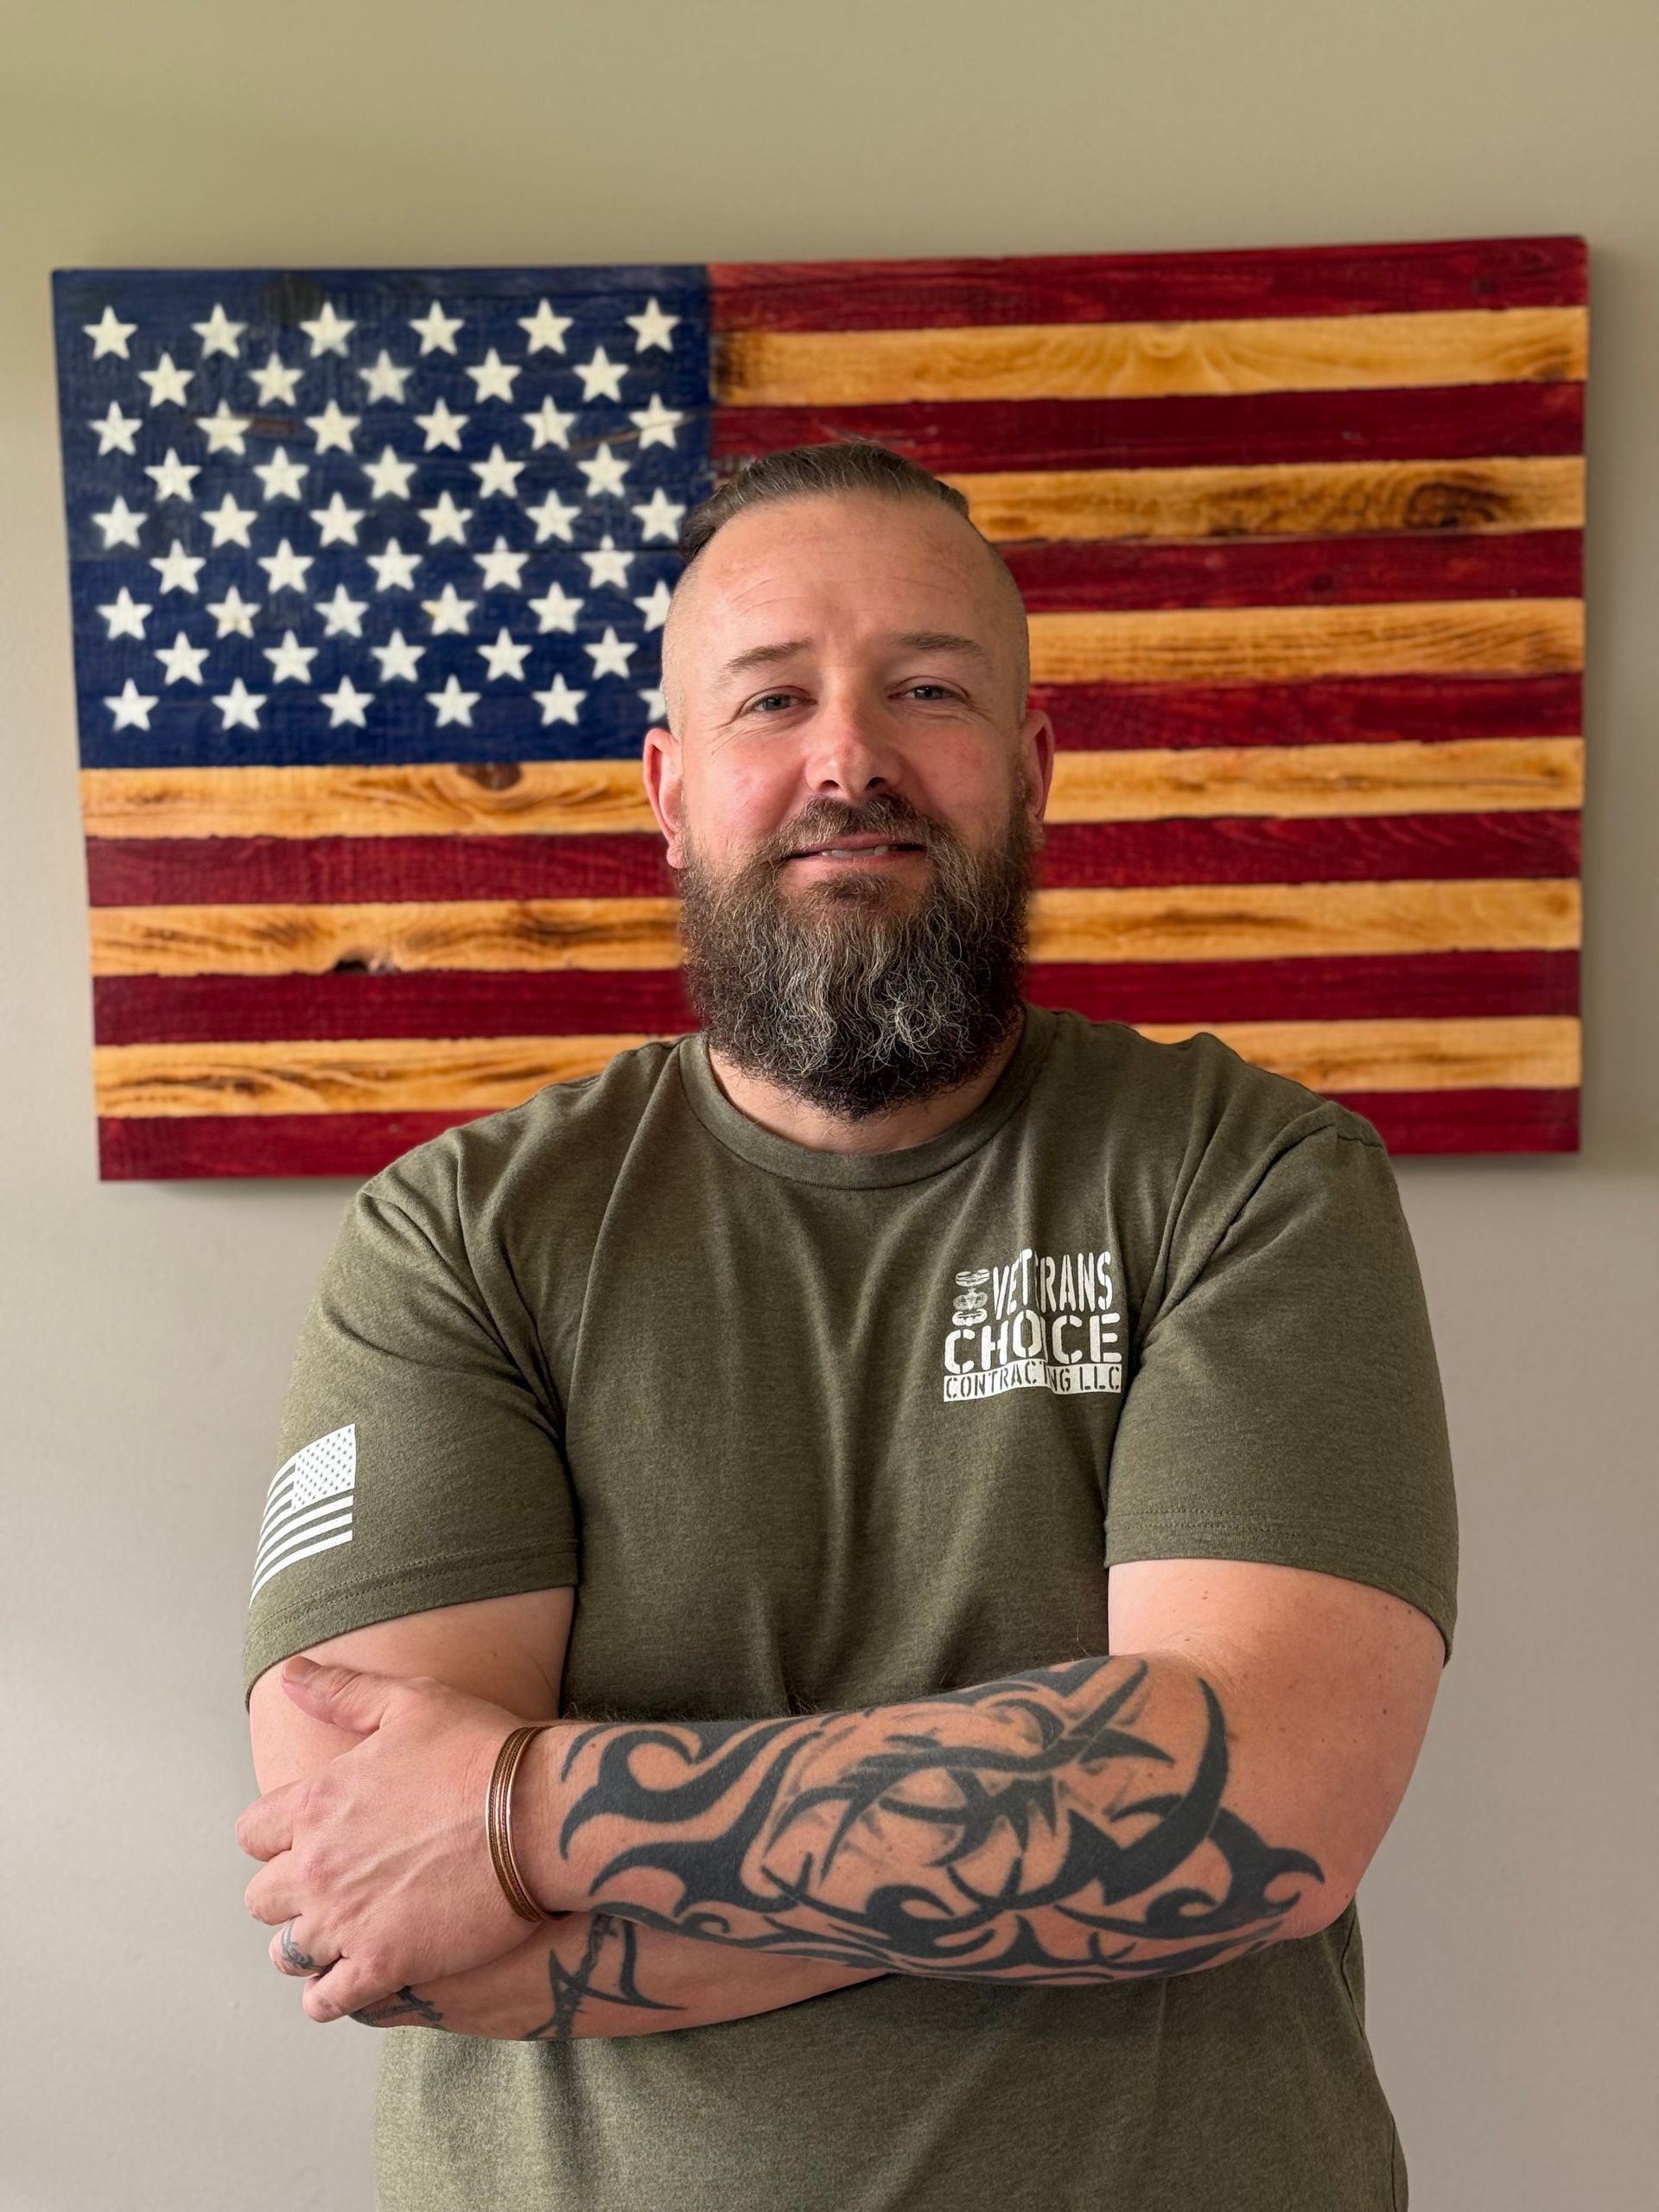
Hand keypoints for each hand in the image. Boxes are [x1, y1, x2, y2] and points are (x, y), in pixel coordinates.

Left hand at [236, 1657, 539, 2022]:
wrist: (539, 1813)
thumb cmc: (480, 1751)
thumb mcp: (411, 1703)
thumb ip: (343, 1693)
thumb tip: (291, 1676)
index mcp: (315, 1803)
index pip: (252, 1834)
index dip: (277, 1837)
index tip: (308, 1838)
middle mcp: (317, 1867)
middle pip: (262, 1899)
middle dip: (291, 1893)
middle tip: (332, 1886)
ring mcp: (346, 1921)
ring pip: (289, 1953)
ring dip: (309, 1945)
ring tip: (343, 1935)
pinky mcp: (383, 1964)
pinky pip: (327, 2000)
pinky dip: (331, 1995)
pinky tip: (354, 1979)